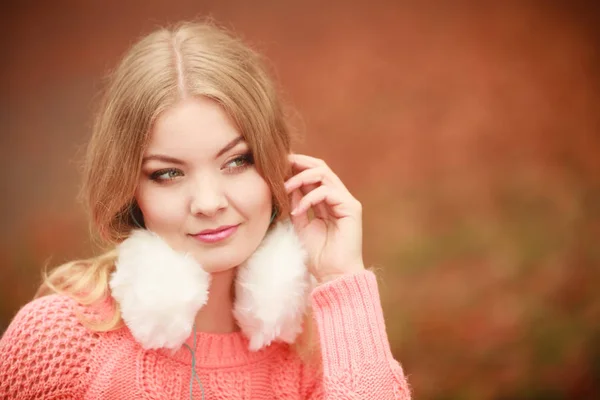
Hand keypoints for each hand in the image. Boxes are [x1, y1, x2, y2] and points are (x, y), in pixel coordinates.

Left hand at [284, 154, 364, 282]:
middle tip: (280, 164)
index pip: (314, 174)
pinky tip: (298, 210)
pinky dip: (309, 198)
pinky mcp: (352, 207)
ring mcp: (346, 201)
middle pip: (321, 167)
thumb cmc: (318, 255)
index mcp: (328, 200)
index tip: (277, 165)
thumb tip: (288, 184)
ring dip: (301, 178)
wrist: (333, 274)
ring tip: (285, 188)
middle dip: (299, 163)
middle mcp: (339, 197)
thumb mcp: (301, 224)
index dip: (297, 167)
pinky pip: (328, 192)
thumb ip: (297, 204)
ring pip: (324, 174)